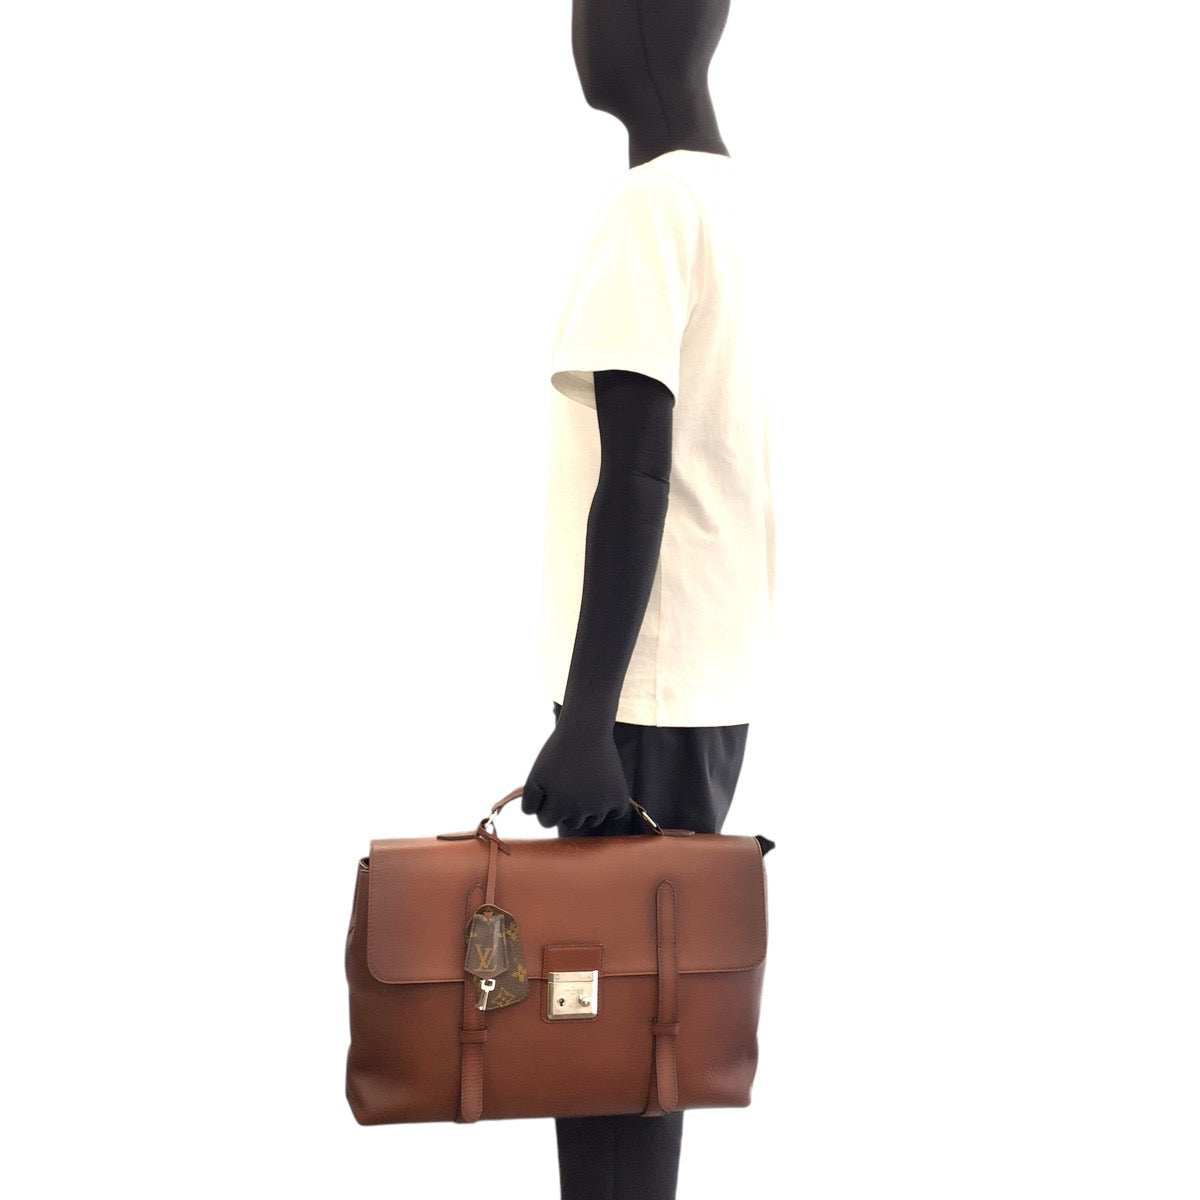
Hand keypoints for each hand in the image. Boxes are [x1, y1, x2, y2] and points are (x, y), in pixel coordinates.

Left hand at [521, 714, 630, 832]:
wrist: (586, 730)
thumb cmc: (558, 752)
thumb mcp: (535, 776)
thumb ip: (529, 803)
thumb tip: (535, 819)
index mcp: (558, 807)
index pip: (547, 821)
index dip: (545, 804)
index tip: (550, 787)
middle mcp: (581, 811)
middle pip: (571, 823)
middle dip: (566, 807)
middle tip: (569, 782)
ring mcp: (602, 806)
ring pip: (593, 820)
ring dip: (588, 808)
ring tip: (584, 782)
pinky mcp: (620, 798)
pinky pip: (616, 813)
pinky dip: (610, 805)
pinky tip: (603, 789)